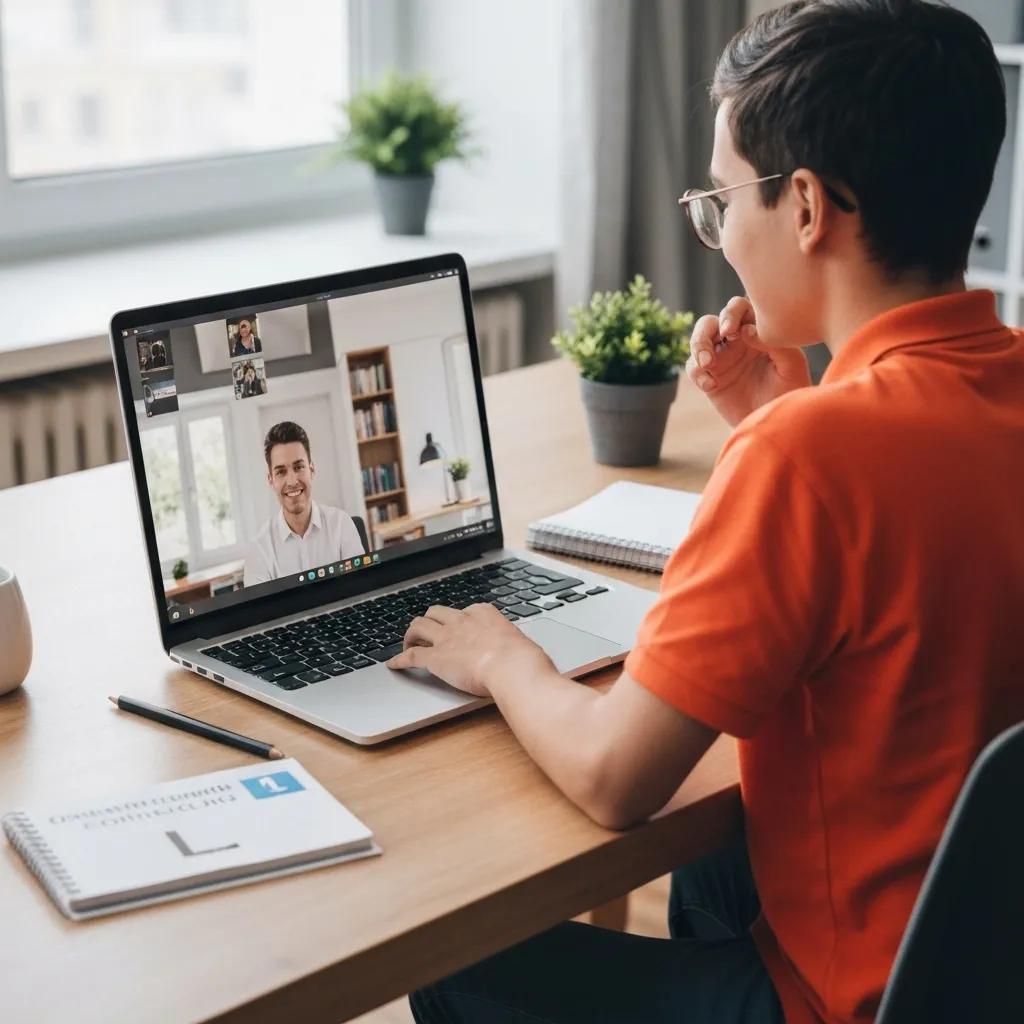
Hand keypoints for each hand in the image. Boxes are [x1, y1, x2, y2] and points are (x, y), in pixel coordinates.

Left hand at [387, 603, 555, 697]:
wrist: (513, 668)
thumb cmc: (524, 659)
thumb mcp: (523, 644)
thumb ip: (517, 647)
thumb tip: (528, 657)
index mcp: (485, 613)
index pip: (465, 611)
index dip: (458, 621)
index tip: (458, 628)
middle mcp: (462, 621)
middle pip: (436, 612)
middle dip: (430, 621)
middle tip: (427, 632)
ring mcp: (447, 638)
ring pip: (419, 626)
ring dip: (411, 634)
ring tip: (409, 644)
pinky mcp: (436, 658)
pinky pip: (412, 656)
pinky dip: (400, 660)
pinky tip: (394, 664)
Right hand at [685, 296, 810, 426]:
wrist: (776, 422)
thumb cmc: (790, 390)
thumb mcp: (792, 365)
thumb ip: (775, 344)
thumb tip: (746, 330)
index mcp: (756, 331)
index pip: (739, 309)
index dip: (732, 313)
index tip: (735, 332)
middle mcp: (735, 341)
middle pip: (712, 321)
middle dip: (708, 329)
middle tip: (717, 343)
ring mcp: (721, 359)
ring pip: (698, 340)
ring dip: (698, 346)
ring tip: (707, 364)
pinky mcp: (709, 378)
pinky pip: (693, 368)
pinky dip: (698, 373)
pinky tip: (711, 385)